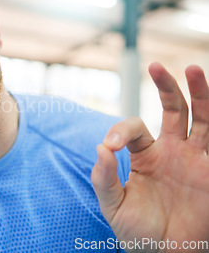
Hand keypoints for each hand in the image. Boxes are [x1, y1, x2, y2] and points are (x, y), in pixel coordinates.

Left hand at [91, 63, 208, 252]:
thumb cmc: (138, 232)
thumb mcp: (113, 205)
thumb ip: (104, 177)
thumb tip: (100, 146)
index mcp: (146, 155)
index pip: (134, 128)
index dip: (120, 131)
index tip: (111, 147)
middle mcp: (173, 151)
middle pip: (173, 110)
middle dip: (166, 87)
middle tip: (155, 66)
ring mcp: (196, 159)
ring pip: (201, 118)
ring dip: (200, 94)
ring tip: (194, 69)